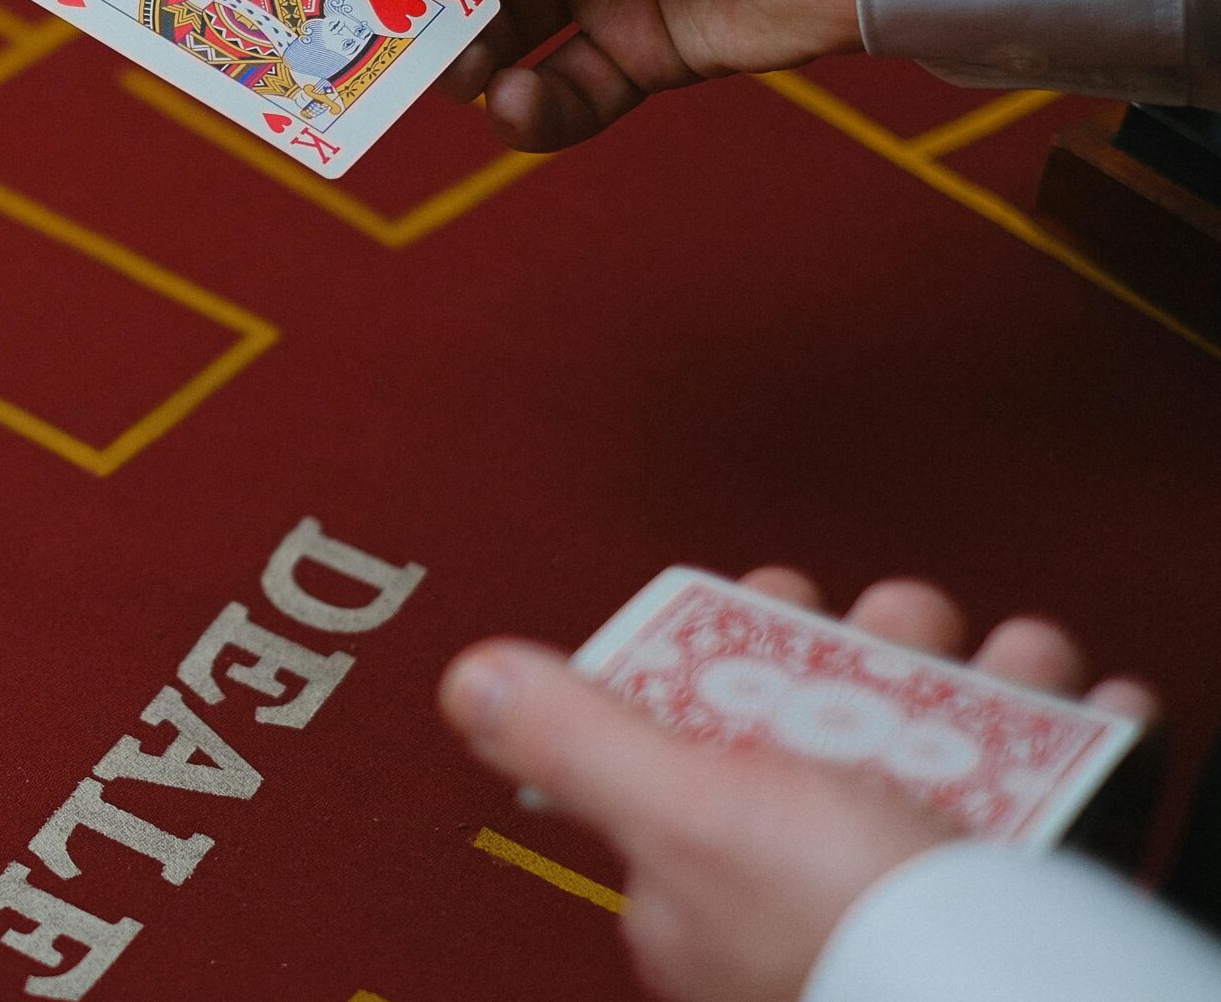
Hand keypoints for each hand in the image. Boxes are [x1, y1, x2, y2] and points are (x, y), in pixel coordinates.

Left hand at [439, 569, 1159, 1001]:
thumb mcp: (686, 809)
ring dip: (985, 680)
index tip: (782, 601)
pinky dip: (1073, 743)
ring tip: (1021, 660)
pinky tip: (1094, 712)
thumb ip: (578, 740)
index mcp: (697, 877)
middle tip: (912, 620)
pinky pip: (1040, 800)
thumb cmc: (841, 929)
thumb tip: (471, 681)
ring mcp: (897, 901)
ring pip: (938, 749)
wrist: (1016, 999)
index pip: (700, 733)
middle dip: (878, 648)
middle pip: (828, 728)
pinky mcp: (1001, 908)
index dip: (741, 653)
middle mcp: (791, 892)